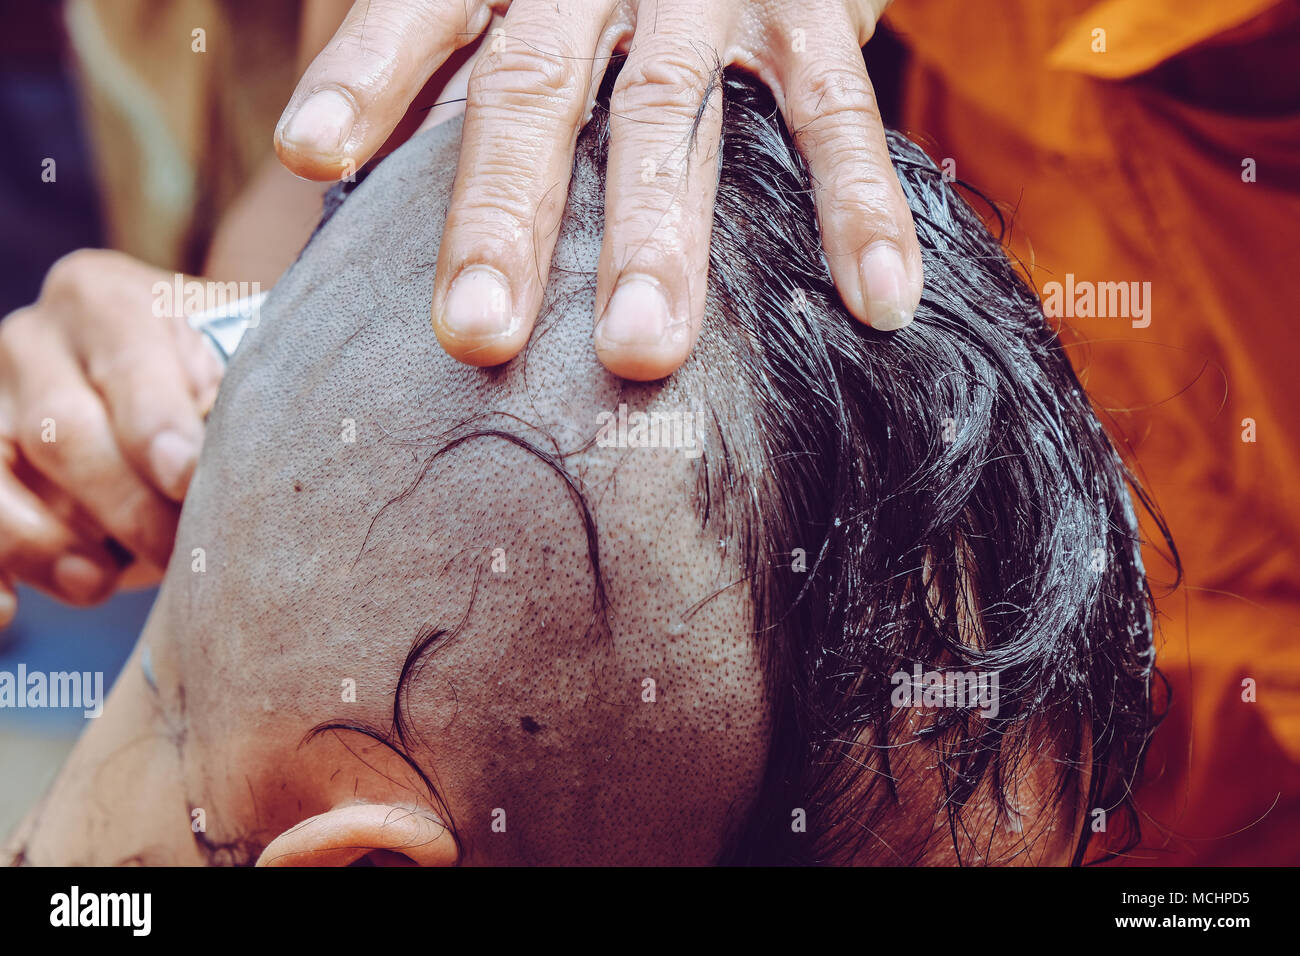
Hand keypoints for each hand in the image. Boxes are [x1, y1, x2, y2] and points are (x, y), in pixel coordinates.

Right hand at [0, 250, 222, 625]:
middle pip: (62, 429)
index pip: (128, 364)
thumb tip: (246, 462)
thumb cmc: (222, 382)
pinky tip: (8, 612)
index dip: (157, 426)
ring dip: (45, 542)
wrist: (174, 394)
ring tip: (101, 583)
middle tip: (180, 553)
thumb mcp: (240, 365)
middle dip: (124, 504)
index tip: (187, 478)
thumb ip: (240, 393)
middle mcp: (34, 339)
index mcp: (108, 299)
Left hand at [275, 0, 921, 379]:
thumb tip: (357, 184)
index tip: (313, 156)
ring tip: (639, 352)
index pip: (424, 12)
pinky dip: (857, 208)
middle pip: (534, 92)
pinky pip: (834, 112)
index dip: (366, 78)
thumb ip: (461, 62)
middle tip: (477, 332)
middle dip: (504, 215)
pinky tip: (879, 303)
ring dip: (658, 239)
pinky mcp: (810, 8)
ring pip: (669, 118)